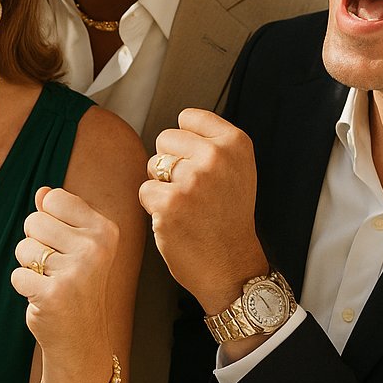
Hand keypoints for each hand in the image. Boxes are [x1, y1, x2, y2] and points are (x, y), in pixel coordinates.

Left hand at [12, 185, 118, 360]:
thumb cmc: (76, 284)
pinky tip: (43, 297)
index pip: (54, 198)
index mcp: (105, 230)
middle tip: (55, 268)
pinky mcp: (54, 294)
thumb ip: (60, 215)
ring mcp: (76, 271)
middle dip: (35, 243)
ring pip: (23, 247)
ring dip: (29, 266)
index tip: (64, 244)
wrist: (80, 337)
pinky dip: (24, 286)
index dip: (48, 219)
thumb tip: (42, 192)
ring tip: (50, 281)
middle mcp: (95, 248)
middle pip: (34, 220)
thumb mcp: (76, 245)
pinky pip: (17, 274)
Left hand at [139, 109, 267, 313]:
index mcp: (235, 143)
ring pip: (152, 164)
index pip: (188, 117)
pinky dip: (154, 207)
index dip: (186, 143)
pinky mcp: (170, 203)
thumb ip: (212, 143)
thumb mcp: (237, 170)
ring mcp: (193, 180)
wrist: (232, 265)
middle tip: (193, 192)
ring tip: (186, 206)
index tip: (200, 166)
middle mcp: (216, 156)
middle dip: (170, 163)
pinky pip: (144, 190)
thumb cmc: (228, 218)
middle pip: (165, 138)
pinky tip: (176, 220)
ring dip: (161, 184)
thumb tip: (178, 125)